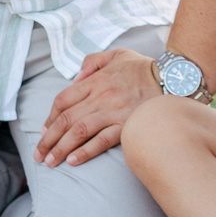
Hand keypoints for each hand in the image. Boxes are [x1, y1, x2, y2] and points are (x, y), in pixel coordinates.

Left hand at [35, 48, 164, 165]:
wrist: (176, 79)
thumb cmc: (146, 69)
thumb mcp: (118, 54)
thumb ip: (94, 61)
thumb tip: (77, 77)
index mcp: (96, 80)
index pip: (63, 100)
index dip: (50, 118)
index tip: (44, 132)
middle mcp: (101, 96)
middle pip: (66, 119)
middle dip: (48, 139)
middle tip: (39, 155)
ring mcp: (113, 111)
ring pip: (78, 131)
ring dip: (61, 148)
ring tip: (50, 162)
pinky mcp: (127, 125)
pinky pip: (102, 141)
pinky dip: (85, 151)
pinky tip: (73, 161)